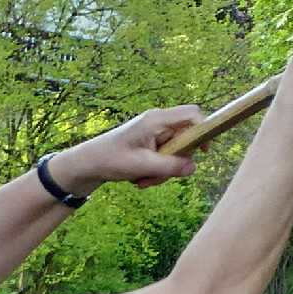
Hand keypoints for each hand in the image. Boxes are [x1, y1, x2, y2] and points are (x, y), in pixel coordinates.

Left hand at [52, 107, 205, 196]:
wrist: (87, 164)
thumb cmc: (110, 159)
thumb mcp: (142, 165)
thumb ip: (170, 166)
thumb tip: (194, 167)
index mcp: (156, 120)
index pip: (192, 114)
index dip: (203, 129)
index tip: (205, 150)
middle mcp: (158, 123)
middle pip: (186, 139)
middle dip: (177, 161)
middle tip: (162, 174)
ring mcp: (154, 134)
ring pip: (175, 153)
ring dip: (164, 170)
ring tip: (144, 179)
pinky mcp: (150, 145)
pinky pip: (165, 159)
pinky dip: (156, 171)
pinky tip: (140, 178)